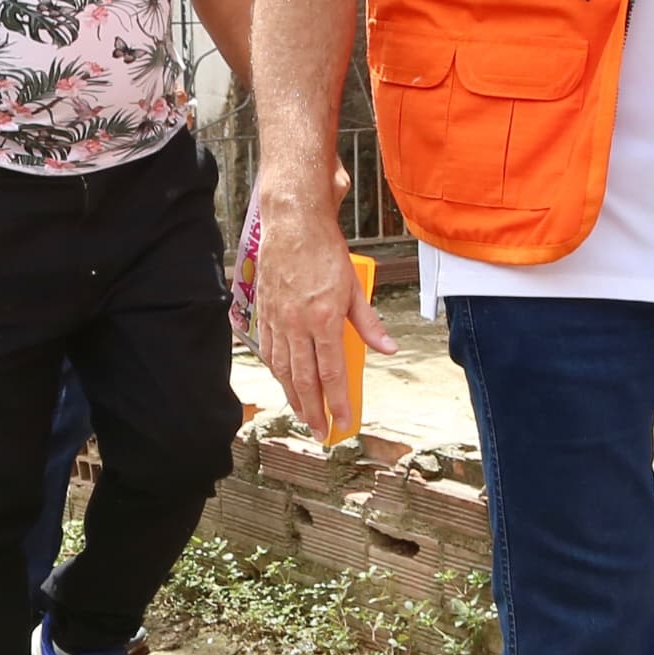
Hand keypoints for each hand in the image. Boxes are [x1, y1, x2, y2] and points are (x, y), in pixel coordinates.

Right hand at [253, 199, 389, 442]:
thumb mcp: (355, 287)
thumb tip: (388, 348)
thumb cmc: (325, 249)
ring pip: (283, 369)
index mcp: (324, 319)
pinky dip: (277, 371)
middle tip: (319, 432)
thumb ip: (369, 324)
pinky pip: (270, 350)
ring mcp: (278, 318)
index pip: (331, 373)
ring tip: (302, 413)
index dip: (338, 402)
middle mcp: (298, 323)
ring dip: (293, 396)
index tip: (343, 422)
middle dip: (312, 410)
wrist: (293, 222)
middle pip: (304, 379)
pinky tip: (284, 381)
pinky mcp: (266, 311)